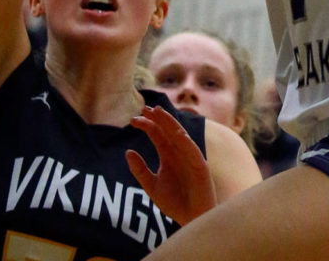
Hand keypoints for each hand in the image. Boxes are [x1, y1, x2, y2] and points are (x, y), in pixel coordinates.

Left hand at [126, 106, 215, 225]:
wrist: (191, 219)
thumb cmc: (174, 202)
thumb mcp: (152, 186)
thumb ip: (140, 170)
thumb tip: (127, 152)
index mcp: (167, 154)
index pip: (156, 134)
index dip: (147, 125)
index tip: (133, 119)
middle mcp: (179, 152)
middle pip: (167, 130)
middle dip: (157, 118)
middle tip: (144, 108)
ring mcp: (190, 157)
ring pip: (180, 135)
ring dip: (170, 123)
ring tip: (159, 112)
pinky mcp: (201, 166)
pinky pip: (193, 151)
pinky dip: (187, 142)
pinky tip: (178, 134)